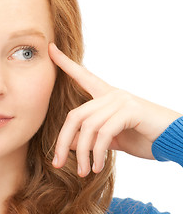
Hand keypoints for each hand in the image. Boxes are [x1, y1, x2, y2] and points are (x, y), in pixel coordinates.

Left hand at [49, 43, 181, 176]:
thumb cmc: (143, 137)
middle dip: (62, 141)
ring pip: (88, 126)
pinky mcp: (130, 111)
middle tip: (57, 163)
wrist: (174, 139)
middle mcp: (111, 95)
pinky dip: (98, 153)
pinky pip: (104, 133)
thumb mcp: (111, 138)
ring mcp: (120, 101)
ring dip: (83, 153)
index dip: (65, 63)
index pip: (82, 76)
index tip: (50, 49)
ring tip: (84, 171)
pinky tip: (97, 167)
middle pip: (75, 115)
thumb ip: (91, 138)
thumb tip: (69, 144)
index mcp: (106, 96)